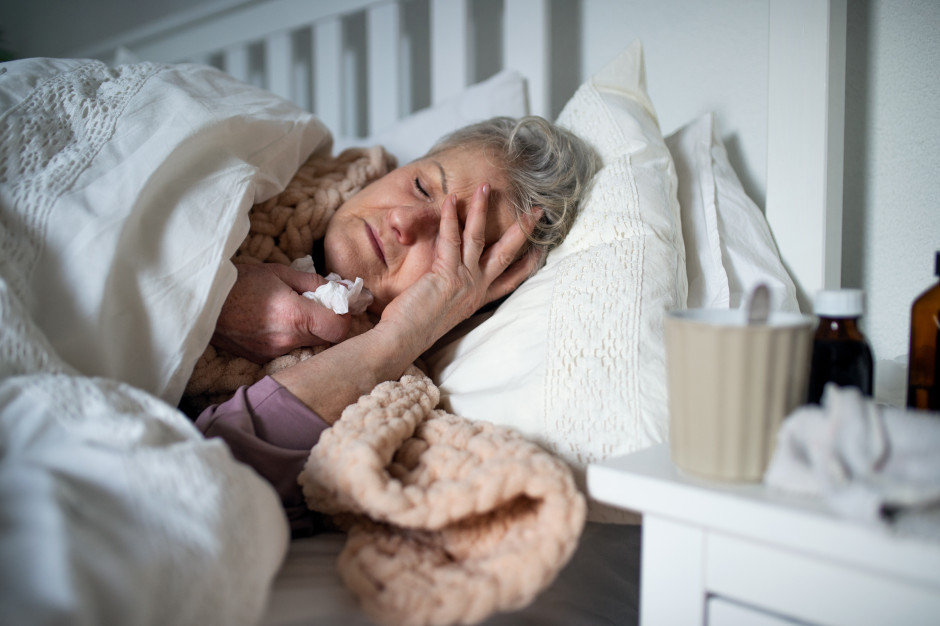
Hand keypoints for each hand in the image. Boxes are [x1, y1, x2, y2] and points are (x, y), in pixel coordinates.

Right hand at [211, 262, 349, 362]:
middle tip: (315, 303)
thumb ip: (316, 283)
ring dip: (307, 330)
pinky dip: (289, 337)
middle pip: (326, 339)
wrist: (200, 299)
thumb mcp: (280, 273)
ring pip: (307, 345)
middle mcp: (287, 340)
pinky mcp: (260, 359)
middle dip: (327, 321)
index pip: (340, 329)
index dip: (344, 315)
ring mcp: (273, 353)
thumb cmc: (240, 281)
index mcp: (295, 316)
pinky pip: (288, 349)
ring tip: (289, 311)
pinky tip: (273, 321)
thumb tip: (344, 288)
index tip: (337, 303)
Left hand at [376, 183, 539, 354]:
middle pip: (507, 254)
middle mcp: (476, 289)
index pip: (510, 281)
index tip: (540, 250)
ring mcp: (464, 281)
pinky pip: (451, 239)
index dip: (527, 264)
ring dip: (483, 210)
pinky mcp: (446, 275)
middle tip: (538, 211)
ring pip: (479, 238)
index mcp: (477, 300)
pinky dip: (451, 217)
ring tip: (487, 186)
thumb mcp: (442, 309)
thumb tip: (444, 281)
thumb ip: (450, 293)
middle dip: (524, 231)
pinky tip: (452, 199)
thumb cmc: (415, 329)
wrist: (402, 341)